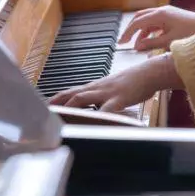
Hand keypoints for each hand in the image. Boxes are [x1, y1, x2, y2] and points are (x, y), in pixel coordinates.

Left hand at [47, 55, 183, 112]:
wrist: (150, 72)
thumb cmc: (134, 82)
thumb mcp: (114, 90)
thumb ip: (102, 98)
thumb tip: (95, 108)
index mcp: (95, 87)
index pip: (71, 92)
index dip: (57, 99)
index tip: (45, 106)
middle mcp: (97, 88)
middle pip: (72, 94)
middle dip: (57, 104)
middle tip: (44, 113)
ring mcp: (107, 92)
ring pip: (83, 98)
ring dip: (69, 107)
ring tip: (59, 117)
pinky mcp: (120, 98)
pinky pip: (107, 108)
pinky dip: (99, 116)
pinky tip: (93, 123)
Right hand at [120, 6, 194, 51]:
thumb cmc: (193, 33)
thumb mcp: (170, 41)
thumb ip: (152, 43)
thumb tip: (137, 46)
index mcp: (160, 14)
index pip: (137, 22)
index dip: (127, 33)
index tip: (121, 43)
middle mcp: (162, 11)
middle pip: (140, 18)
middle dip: (131, 29)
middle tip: (125, 41)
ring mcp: (167, 13)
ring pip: (148, 20)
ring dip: (141, 32)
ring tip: (139, 45)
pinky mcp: (172, 17)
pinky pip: (156, 22)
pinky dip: (150, 31)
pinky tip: (150, 41)